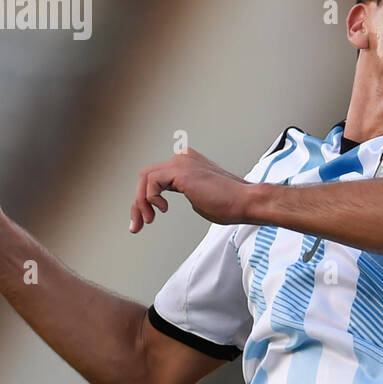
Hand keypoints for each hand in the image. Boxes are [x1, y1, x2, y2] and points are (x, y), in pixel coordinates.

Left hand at [130, 148, 250, 232]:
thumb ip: (184, 194)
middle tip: (137, 225)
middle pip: (146, 177)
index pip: (156, 177)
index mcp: (187, 162)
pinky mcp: (181, 171)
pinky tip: (162, 208)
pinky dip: (150, 198)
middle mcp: (183, 158)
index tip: (143, 219)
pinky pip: (151, 182)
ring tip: (148, 220)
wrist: (245, 202)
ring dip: (141, 203)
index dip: (145, 200)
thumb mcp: (199, 199)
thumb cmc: (230, 204)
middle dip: (138, 204)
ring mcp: (181, 162)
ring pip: (145, 178)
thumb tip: (167, 201)